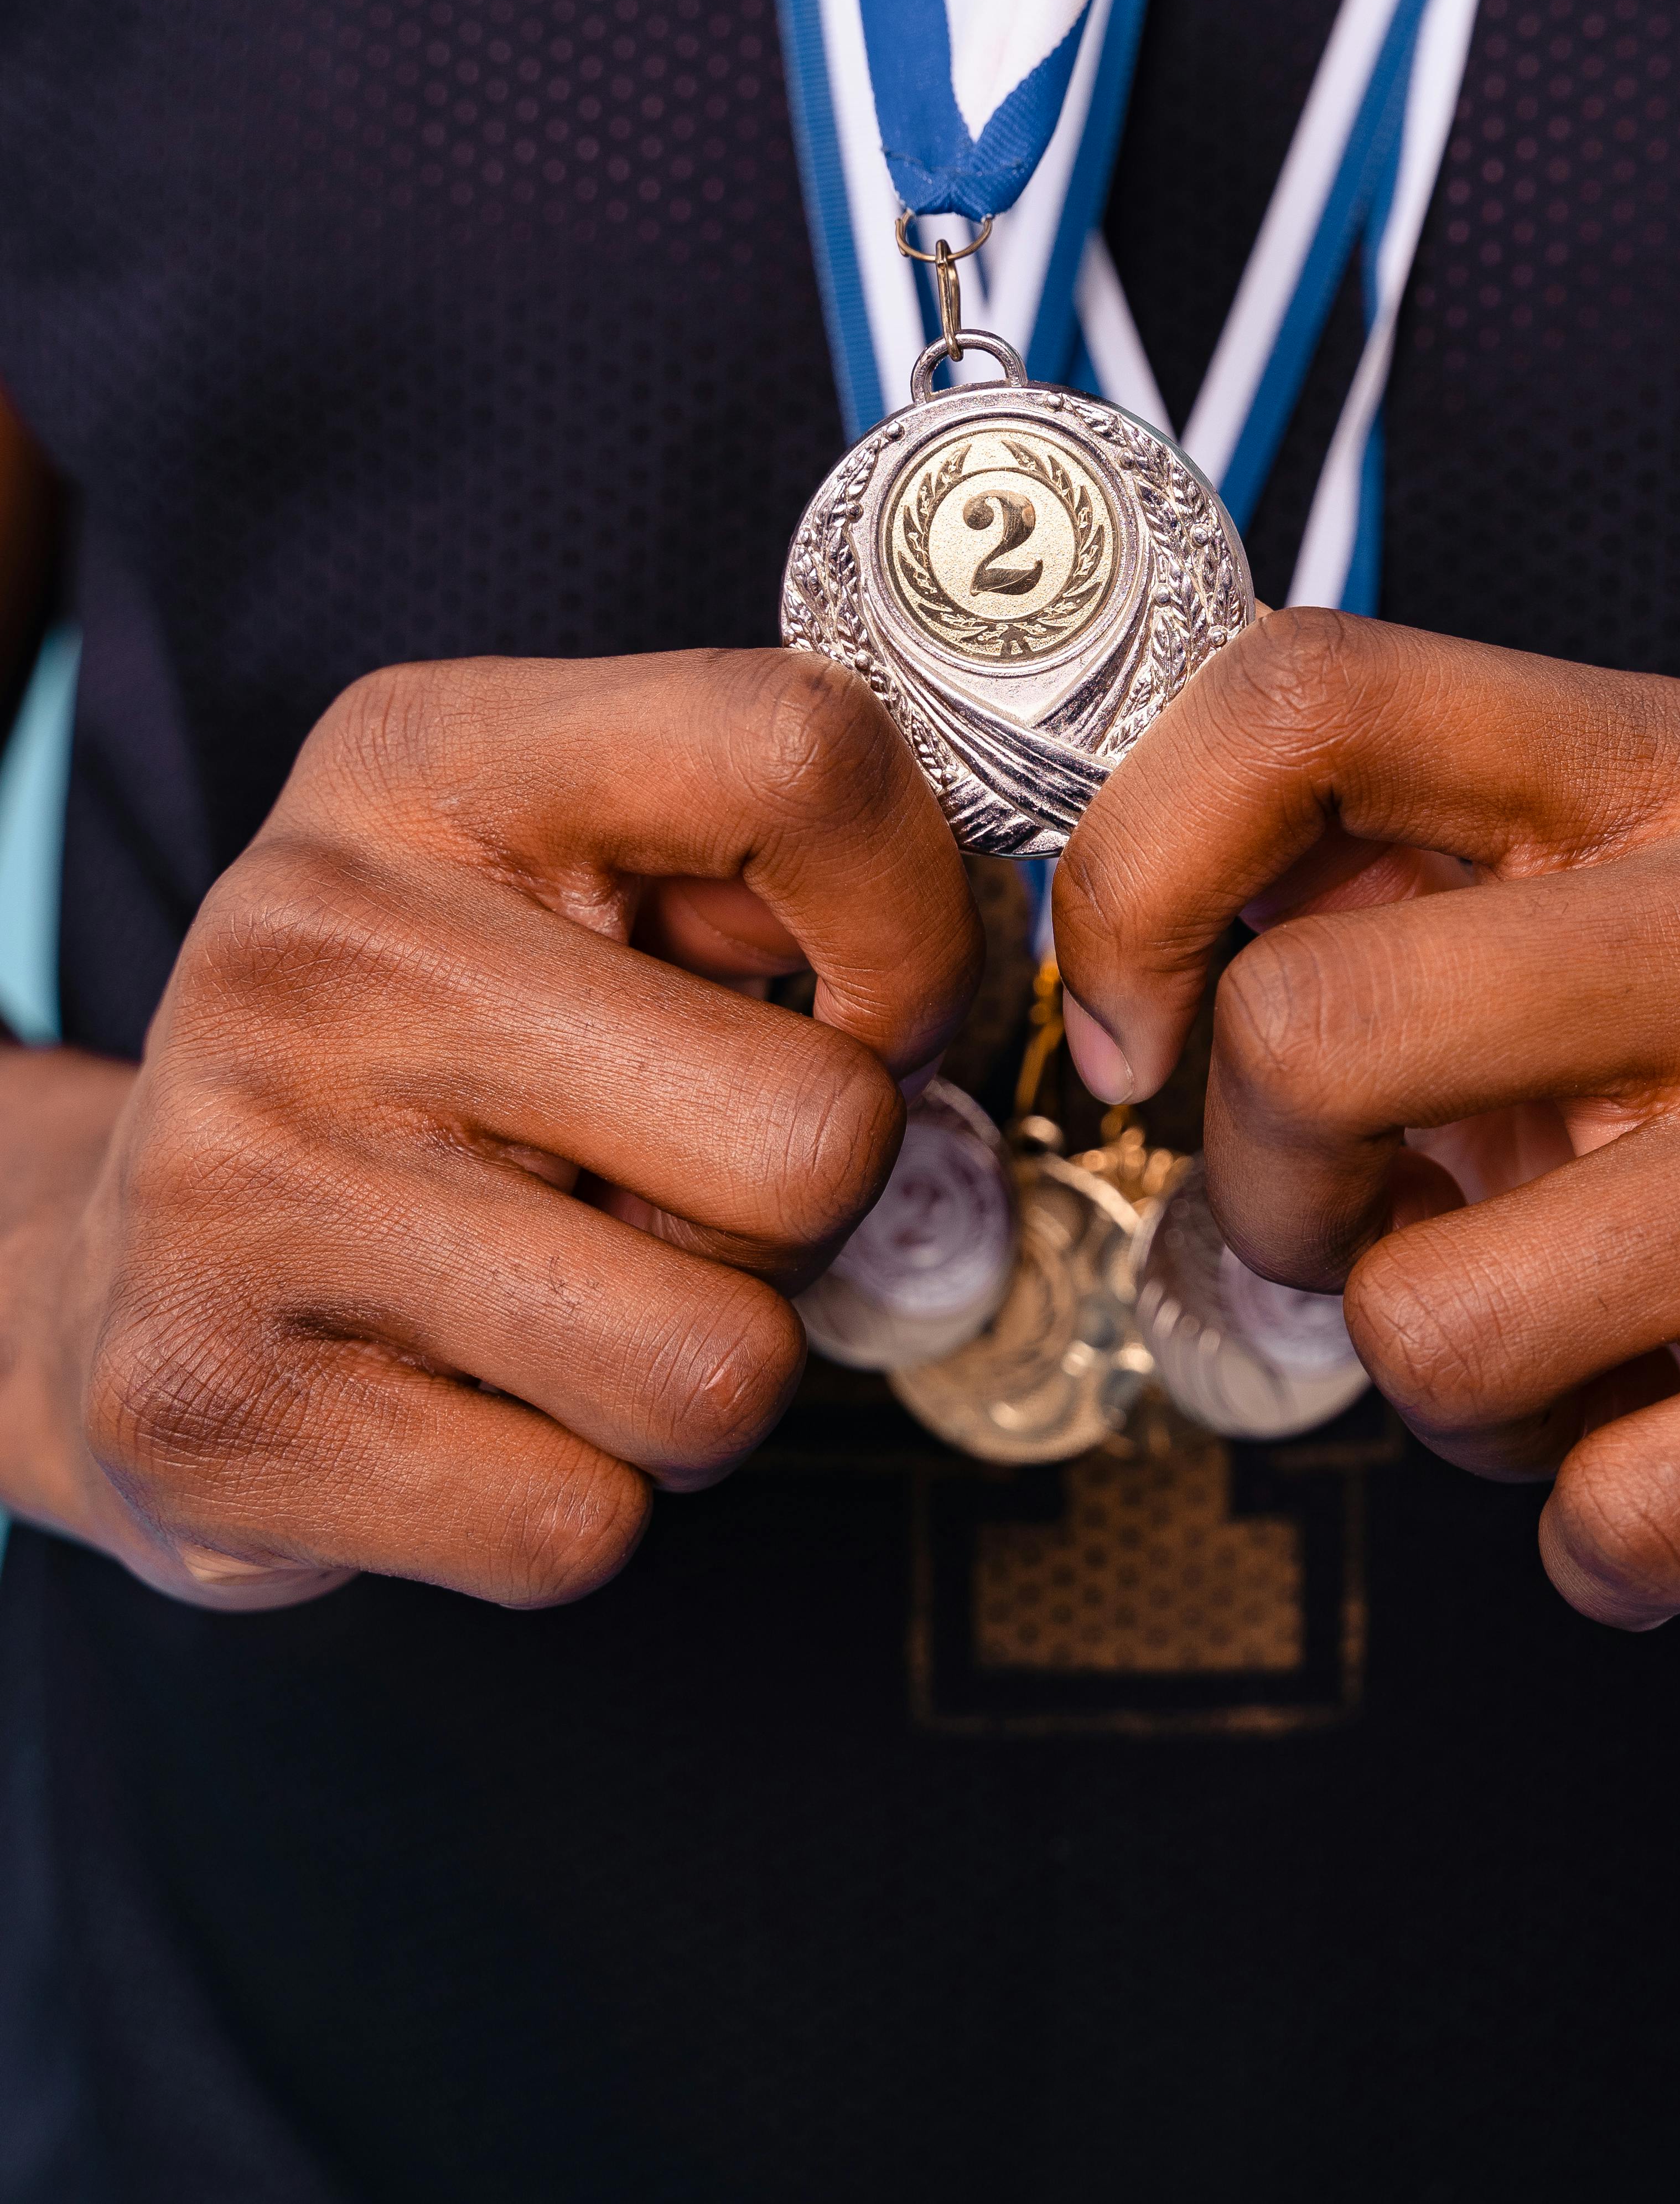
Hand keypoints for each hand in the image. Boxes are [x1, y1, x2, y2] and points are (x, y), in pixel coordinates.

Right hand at [2, 652, 978, 1609]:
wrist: (113, 1257)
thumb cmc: (412, 1057)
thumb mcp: (555, 875)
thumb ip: (762, 867)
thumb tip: (969, 962)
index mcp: (429, 762)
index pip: (806, 752)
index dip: (916, 921)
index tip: (865, 1002)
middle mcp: (319, 944)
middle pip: (819, 1134)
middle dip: (807, 1212)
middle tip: (682, 1197)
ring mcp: (244, 1178)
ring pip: (723, 1368)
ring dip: (701, 1373)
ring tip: (576, 1304)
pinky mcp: (212, 1408)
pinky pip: (579, 1523)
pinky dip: (572, 1498)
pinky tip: (467, 1401)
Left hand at [1053, 610, 1679, 1656]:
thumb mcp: (1566, 958)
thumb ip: (1366, 897)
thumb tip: (1115, 924)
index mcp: (1676, 773)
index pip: (1312, 694)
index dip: (1136, 872)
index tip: (1132, 1025)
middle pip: (1311, 1022)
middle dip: (1273, 1194)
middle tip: (1370, 1229)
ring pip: (1434, 1316)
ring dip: (1449, 1392)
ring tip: (1576, 1345)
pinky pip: (1623, 1512)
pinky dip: (1598, 1536)